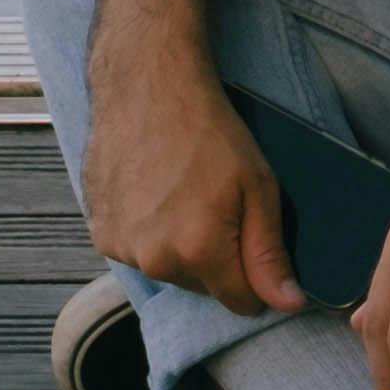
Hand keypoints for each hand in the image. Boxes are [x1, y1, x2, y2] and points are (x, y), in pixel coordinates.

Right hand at [80, 56, 303, 316]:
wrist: (148, 85)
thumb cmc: (209, 129)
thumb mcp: (258, 185)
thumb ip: (269, 253)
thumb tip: (289, 305)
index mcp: (199, 250)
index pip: (239, 302)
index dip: (256, 281)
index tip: (255, 247)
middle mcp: (156, 259)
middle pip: (202, 286)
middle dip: (216, 258)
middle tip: (217, 205)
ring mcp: (122, 247)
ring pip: (168, 269)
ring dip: (179, 247)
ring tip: (183, 194)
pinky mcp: (100, 232)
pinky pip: (136, 251)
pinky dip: (148, 232)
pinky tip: (154, 193)